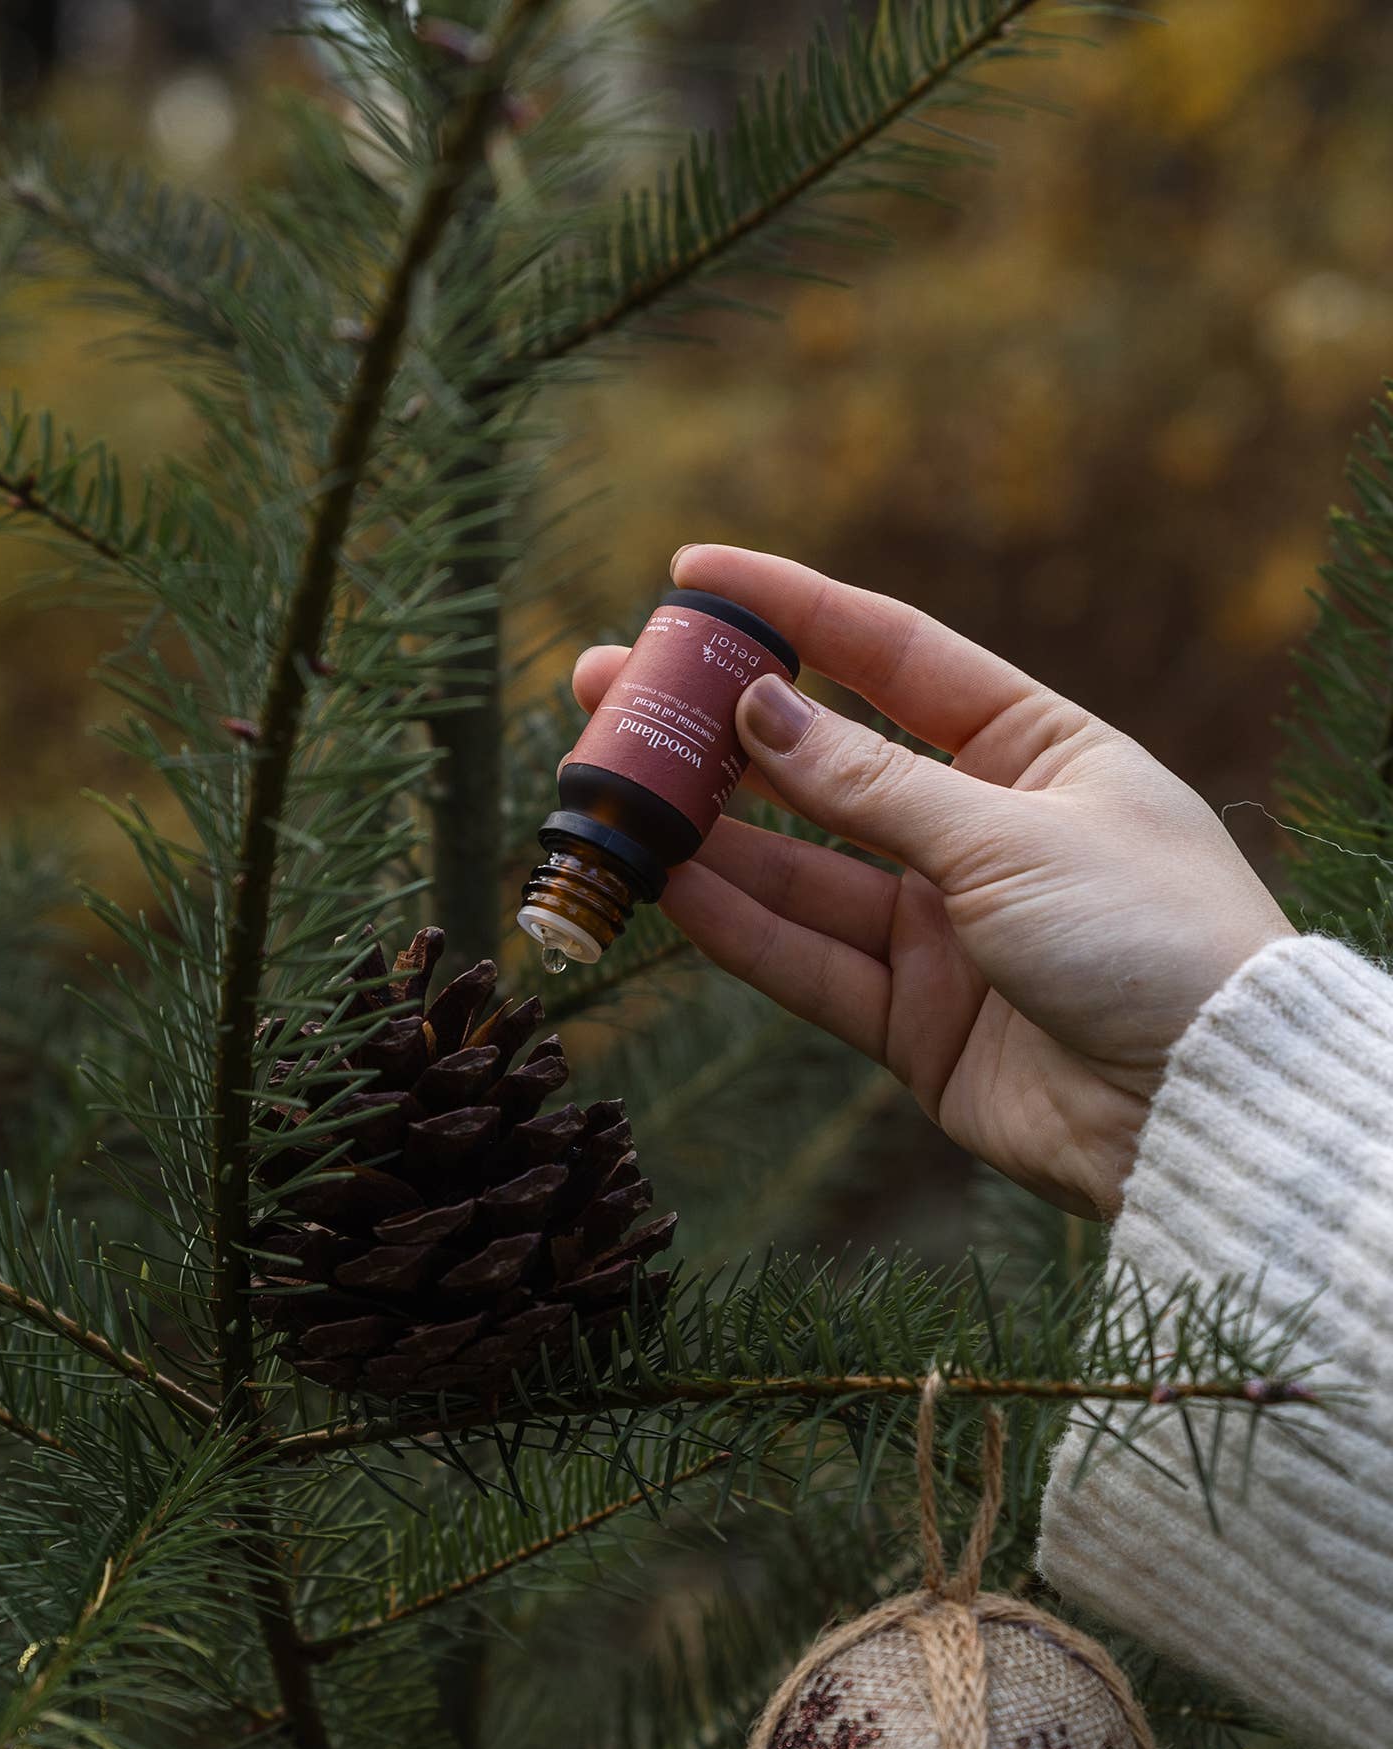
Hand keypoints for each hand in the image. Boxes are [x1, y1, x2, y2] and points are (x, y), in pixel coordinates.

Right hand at [573, 547, 1295, 1217]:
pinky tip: (664, 883)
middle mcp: (978, 830)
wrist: (1204, 1108)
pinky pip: (804, 958)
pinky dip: (736, 926)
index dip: (792, 609)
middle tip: (610, 689)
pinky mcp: (911, 1018)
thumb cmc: (1150, 938)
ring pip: (796, 867)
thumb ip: (870, 784)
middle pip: (820, 763)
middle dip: (714, 730)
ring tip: (610, 790)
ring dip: (705, 832)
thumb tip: (757, 711)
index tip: (692, 573)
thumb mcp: (1006, 835)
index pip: (892, 655)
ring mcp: (940, 927)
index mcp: (1036, 749)